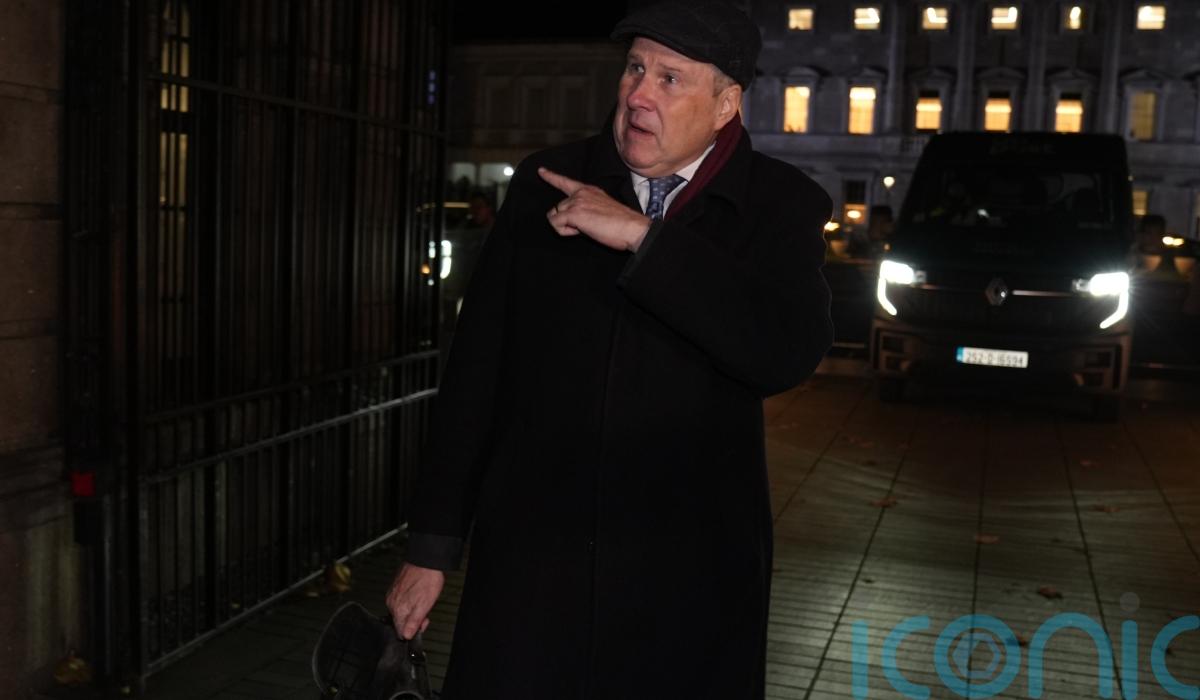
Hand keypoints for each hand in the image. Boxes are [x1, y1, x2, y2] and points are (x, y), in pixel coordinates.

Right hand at [385, 562, 444, 639]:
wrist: (425, 560)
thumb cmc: (427, 580)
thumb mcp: (425, 605)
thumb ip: (414, 622)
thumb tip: (406, 636)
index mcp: (398, 610)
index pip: (401, 631)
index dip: (414, 630)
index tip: (423, 622)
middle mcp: (391, 602)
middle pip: (401, 620)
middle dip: (414, 619)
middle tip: (425, 610)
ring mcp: (392, 594)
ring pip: (401, 610)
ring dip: (412, 609)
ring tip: (422, 599)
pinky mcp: (395, 586)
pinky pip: (401, 600)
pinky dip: (409, 600)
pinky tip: (418, 593)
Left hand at [538, 167, 652, 251]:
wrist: (632, 228)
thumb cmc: (621, 223)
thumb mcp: (602, 209)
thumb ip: (587, 208)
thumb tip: (577, 220)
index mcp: (589, 190)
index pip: (565, 182)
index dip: (551, 176)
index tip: (541, 171)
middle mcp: (580, 193)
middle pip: (558, 207)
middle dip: (567, 220)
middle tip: (588, 226)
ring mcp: (576, 202)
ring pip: (555, 216)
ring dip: (566, 226)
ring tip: (587, 228)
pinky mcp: (573, 213)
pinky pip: (555, 224)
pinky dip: (564, 231)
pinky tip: (580, 231)